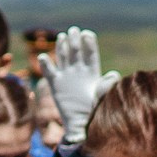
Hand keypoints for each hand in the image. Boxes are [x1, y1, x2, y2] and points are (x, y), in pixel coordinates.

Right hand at [38, 26, 118, 145]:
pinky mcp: (56, 85)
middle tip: (73, 30)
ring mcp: (67, 77)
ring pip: (63, 57)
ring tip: (62, 36)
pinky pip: (49, 72)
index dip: (89, 43)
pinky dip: (45, 64)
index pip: (90, 54)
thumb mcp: (103, 97)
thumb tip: (113, 74)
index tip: (87, 34)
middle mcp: (79, 72)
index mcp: (92, 73)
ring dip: (62, 46)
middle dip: (75, 40)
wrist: (82, 125)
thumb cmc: (95, 112)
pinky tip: (43, 57)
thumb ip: (107, 85)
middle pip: (76, 52)